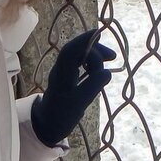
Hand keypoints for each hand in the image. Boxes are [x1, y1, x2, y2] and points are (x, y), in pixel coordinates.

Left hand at [30, 28, 115, 145]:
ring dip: (95, 57)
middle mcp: (61, 69)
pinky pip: (81, 64)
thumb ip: (93, 86)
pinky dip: (92, 65)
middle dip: (95, 50)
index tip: (100, 33)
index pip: (71, 50)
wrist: (47, 126)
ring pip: (80, 57)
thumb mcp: (79, 103)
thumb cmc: (61, 116)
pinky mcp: (68, 78)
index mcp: (61, 73)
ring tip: (110, 62)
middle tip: (113, 57)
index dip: (84, 40)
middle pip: (77, 50)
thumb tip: (108, 72)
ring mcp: (64, 73)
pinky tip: (100, 70)